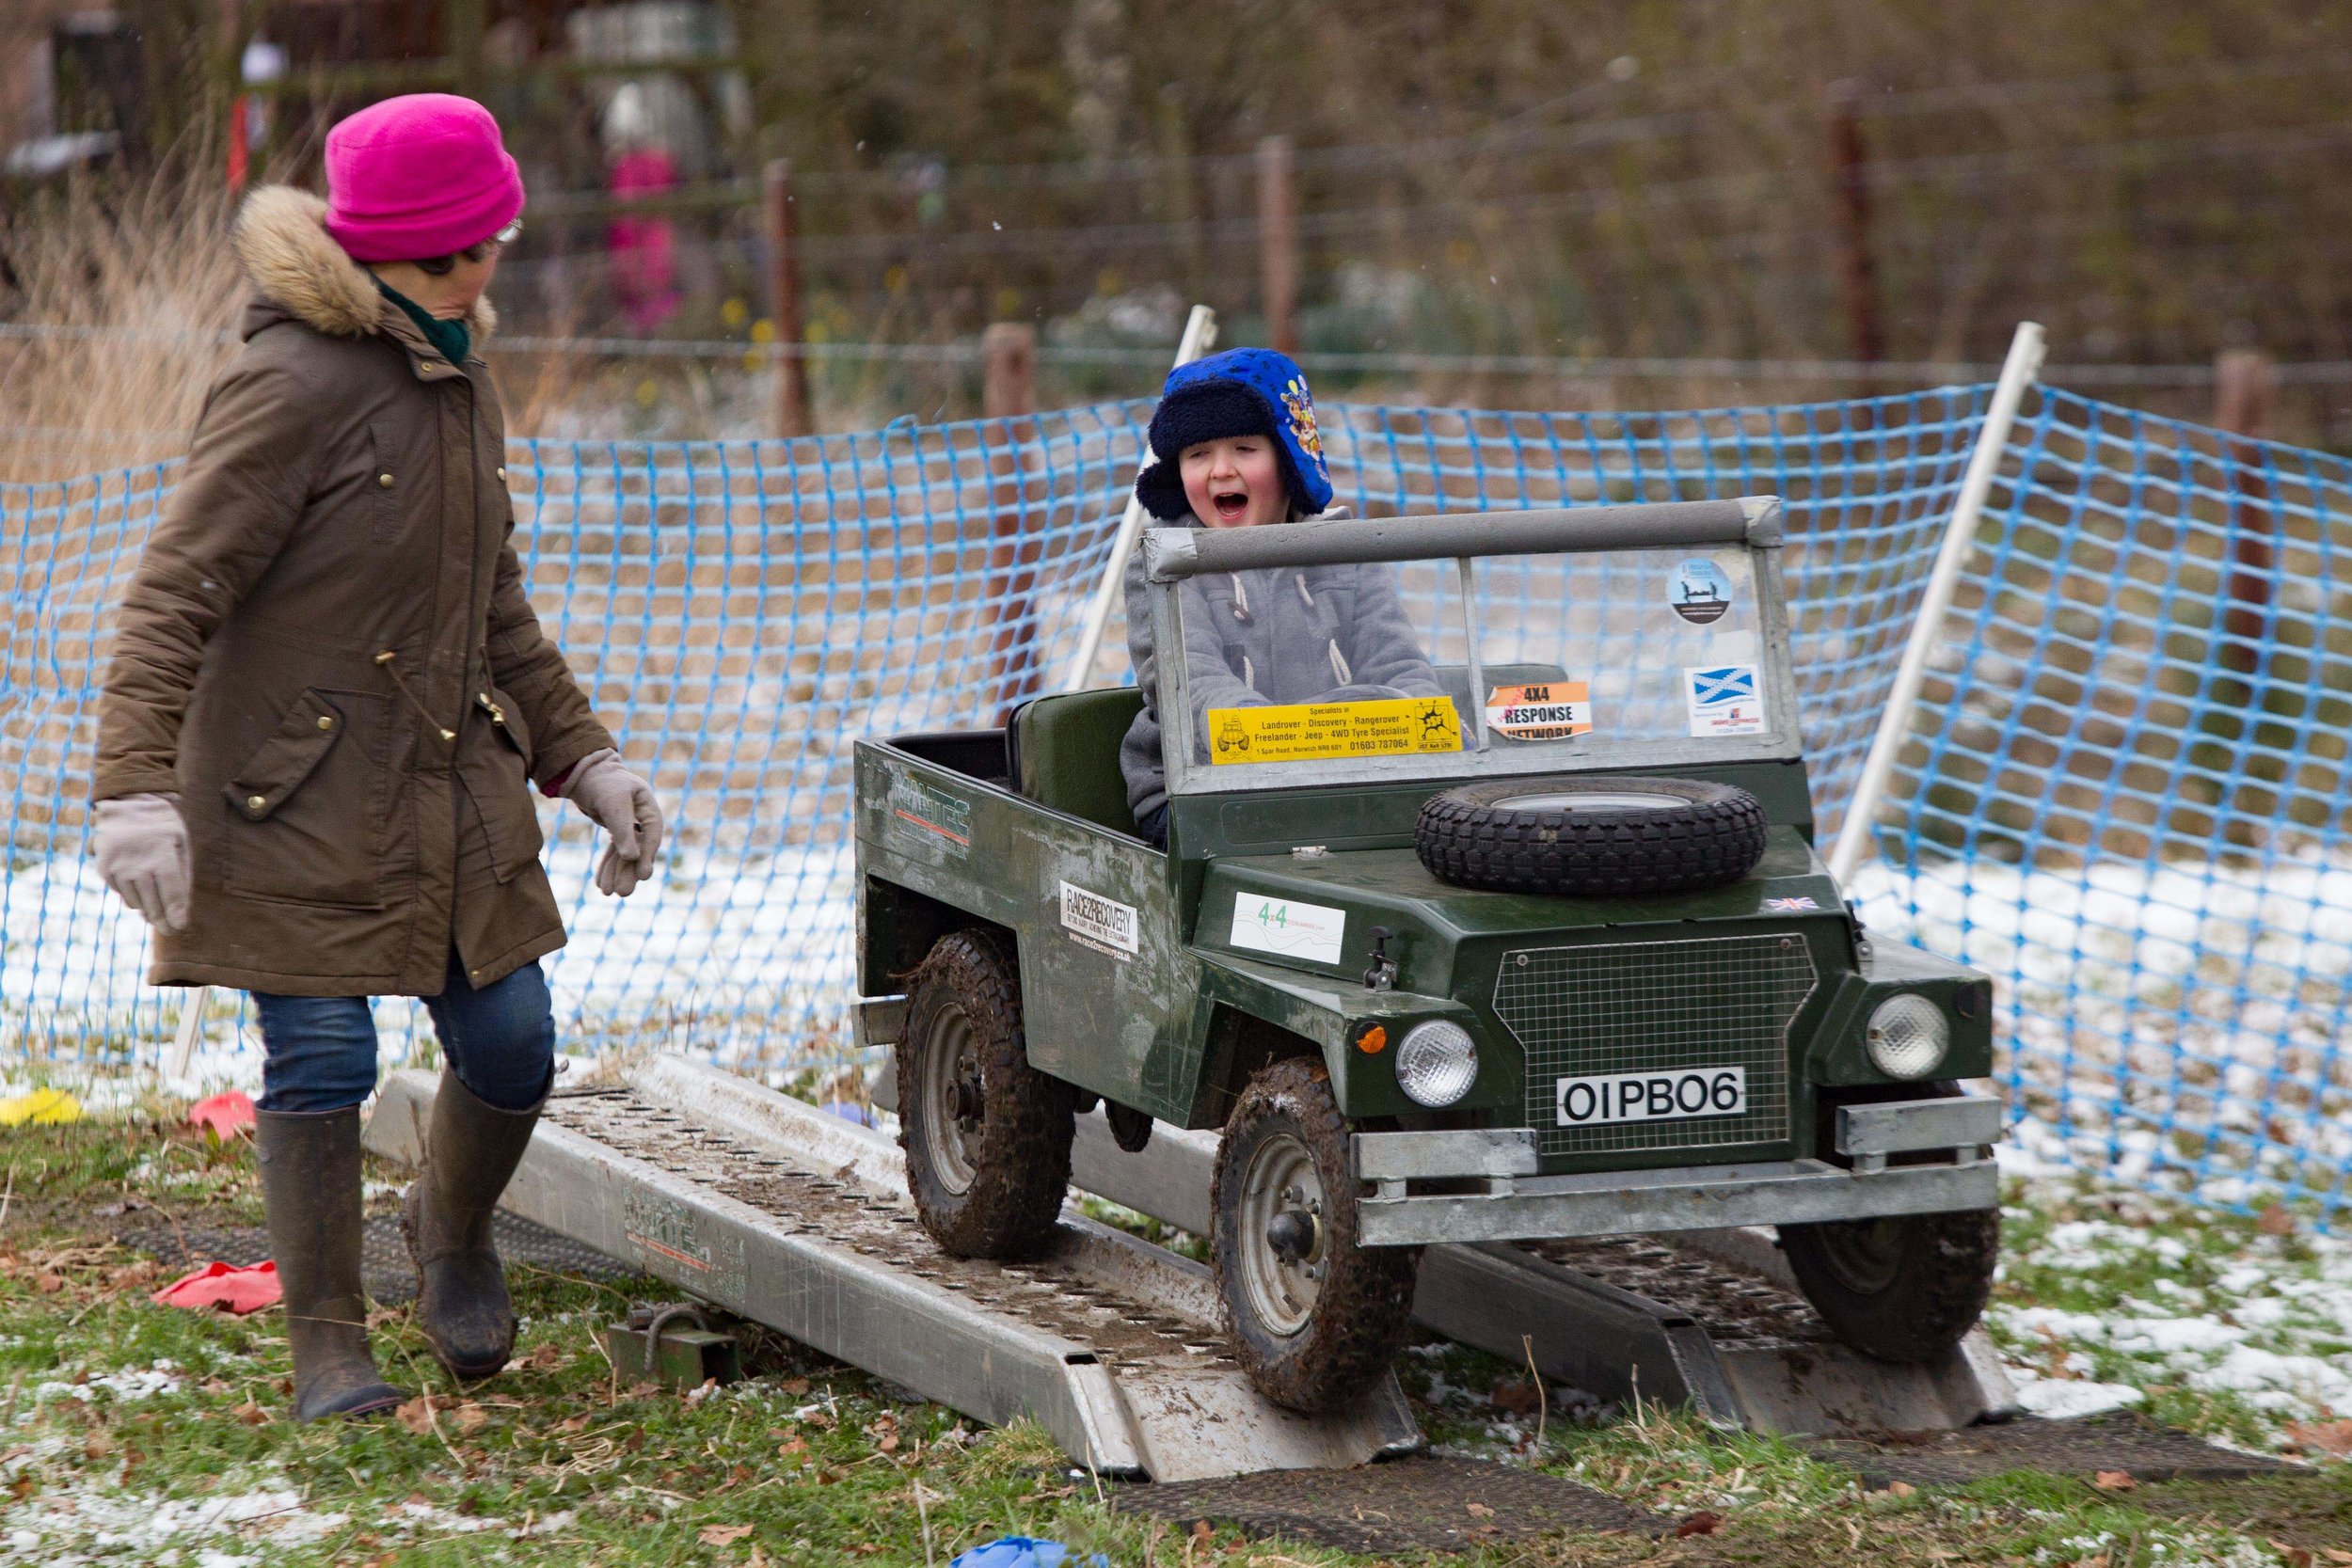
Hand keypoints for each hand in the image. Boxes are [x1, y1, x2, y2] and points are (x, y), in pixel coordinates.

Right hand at [95, 793, 191, 931]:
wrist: (129, 803)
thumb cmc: (163, 825)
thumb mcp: (182, 844)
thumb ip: (183, 874)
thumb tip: (183, 907)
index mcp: (162, 856)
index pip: (172, 893)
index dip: (176, 913)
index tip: (180, 927)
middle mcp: (138, 864)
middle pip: (153, 902)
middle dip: (162, 920)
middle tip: (169, 930)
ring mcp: (118, 867)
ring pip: (135, 901)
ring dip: (146, 909)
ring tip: (156, 914)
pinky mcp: (104, 867)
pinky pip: (119, 891)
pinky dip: (130, 895)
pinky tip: (139, 892)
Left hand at [562, 750, 663, 895]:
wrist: (581, 772)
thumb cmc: (600, 782)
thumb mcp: (612, 803)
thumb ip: (623, 829)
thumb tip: (632, 858)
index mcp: (648, 806)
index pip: (651, 835)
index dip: (647, 855)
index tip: (643, 876)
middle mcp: (641, 817)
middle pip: (638, 849)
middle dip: (628, 871)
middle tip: (622, 894)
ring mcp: (629, 825)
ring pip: (625, 854)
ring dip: (617, 873)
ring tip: (608, 894)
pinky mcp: (616, 830)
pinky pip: (614, 852)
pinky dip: (608, 866)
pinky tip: (601, 884)